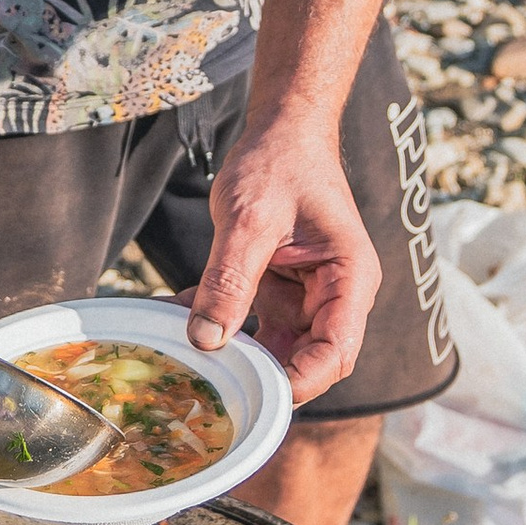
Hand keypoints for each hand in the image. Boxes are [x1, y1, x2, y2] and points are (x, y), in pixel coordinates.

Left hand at [187, 110, 378, 407]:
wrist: (281, 131)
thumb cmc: (279, 163)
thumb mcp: (249, 219)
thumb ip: (229, 280)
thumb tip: (206, 340)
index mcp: (348, 279)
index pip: (338, 351)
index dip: (303, 381)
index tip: (257, 393)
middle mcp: (334, 295)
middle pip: (310, 360)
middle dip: (264, 376)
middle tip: (212, 385)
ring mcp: (306, 296)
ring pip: (277, 350)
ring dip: (235, 355)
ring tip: (188, 358)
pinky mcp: (279, 291)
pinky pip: (252, 324)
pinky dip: (218, 325)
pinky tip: (176, 318)